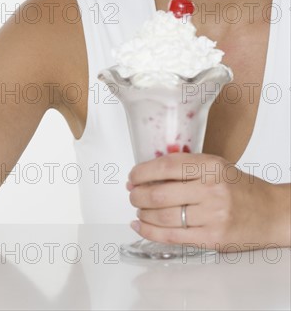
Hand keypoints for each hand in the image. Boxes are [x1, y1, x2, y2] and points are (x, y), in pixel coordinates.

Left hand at [127, 153, 278, 250]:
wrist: (271, 212)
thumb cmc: (238, 187)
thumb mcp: (213, 165)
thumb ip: (183, 166)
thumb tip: (145, 174)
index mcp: (209, 167)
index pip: (164, 167)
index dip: (142, 172)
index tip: (132, 176)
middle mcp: (210, 190)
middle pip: (159, 194)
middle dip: (138, 195)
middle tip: (133, 194)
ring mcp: (212, 216)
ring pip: (162, 216)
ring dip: (143, 213)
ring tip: (139, 209)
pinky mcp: (212, 239)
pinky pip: (172, 237)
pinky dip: (150, 232)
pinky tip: (140, 226)